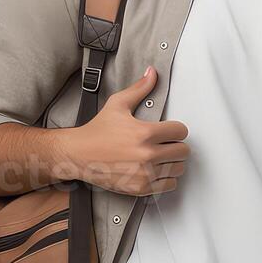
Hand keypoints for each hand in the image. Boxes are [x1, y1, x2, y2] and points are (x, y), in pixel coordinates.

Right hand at [67, 66, 190, 194]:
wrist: (78, 155)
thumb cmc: (97, 131)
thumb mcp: (117, 104)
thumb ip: (139, 88)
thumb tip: (152, 73)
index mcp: (144, 133)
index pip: (181, 131)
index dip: (176, 129)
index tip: (170, 130)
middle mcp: (147, 155)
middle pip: (183, 151)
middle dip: (177, 145)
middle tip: (166, 143)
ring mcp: (144, 174)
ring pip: (178, 169)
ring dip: (173, 162)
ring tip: (161, 156)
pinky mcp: (140, 188)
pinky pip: (169, 185)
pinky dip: (166, 178)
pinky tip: (156, 169)